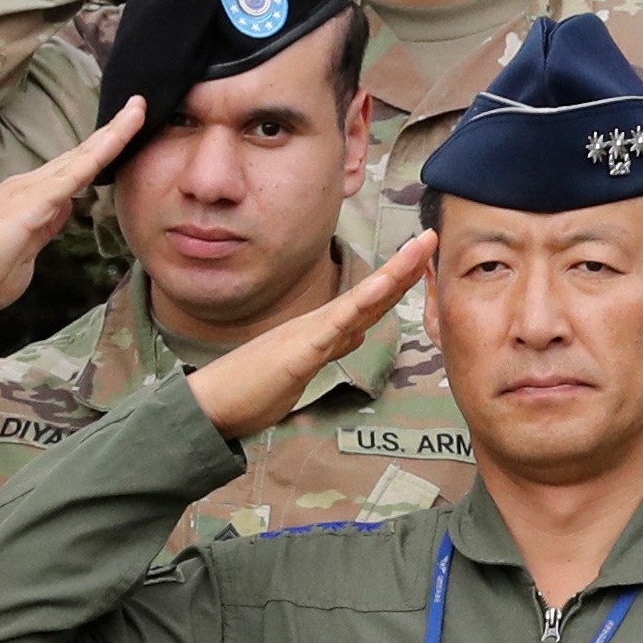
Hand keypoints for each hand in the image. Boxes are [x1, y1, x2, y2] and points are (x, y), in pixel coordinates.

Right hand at [0, 100, 145, 347]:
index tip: (130, 128)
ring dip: (111, 135)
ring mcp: (25, 193)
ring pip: (79, 159)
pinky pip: (68, 179)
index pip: (76, 168)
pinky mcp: (26, 208)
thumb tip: (63, 209)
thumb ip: (45, 227)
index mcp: (30, 198)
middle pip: (81, 154)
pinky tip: (115, 142)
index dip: (103, 147)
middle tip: (142, 104)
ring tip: (138, 111)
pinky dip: (93, 159)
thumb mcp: (26, 251)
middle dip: (115, 130)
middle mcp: (28, 187)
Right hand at [187, 233, 434, 438]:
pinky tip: (383, 287)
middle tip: (432, 237)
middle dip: (405, 267)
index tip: (424, 258)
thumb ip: (329, 348)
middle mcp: (319, 325)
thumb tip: (356, 336)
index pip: (369, 302)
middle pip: (371, 293)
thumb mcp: (303, 367)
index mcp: (323, 331)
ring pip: (360, 300)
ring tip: (419, 249)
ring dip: (393, 274)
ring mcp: (310, 334)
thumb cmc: (251, 389)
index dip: (398, 280)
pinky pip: (336, 324)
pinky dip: (361, 304)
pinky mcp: (299, 351)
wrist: (210, 405)